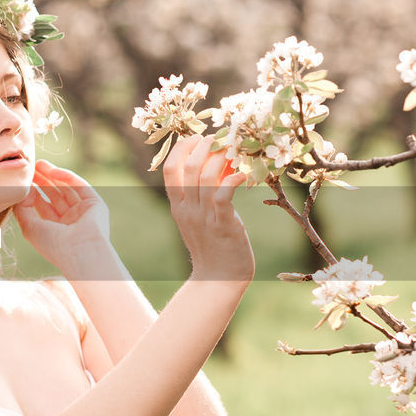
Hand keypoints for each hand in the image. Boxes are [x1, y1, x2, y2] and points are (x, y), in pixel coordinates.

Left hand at [13, 160, 111, 270]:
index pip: (44, 207)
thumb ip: (22, 208)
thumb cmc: (53, 244)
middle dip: (42, 181)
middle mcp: (71, 221)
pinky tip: (51, 170)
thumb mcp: (29, 227)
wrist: (80, 251)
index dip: (33, 193)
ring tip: (38, 164)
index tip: (23, 181)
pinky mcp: (94, 203)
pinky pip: (79, 185)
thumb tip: (25, 190)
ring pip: (66, 188)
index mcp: (56, 230)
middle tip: (31, 168)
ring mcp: (83, 211)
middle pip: (55, 195)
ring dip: (52, 175)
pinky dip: (66, 176)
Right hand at [163, 135, 254, 283]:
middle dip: (204, 146)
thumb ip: (200, 196)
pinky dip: (233, 179)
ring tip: (235, 150)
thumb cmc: (213, 247)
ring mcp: (203, 217)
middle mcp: (187, 209)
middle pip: (188, 166)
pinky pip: (223, 195)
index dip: (182, 147)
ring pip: (206, 177)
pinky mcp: (223, 225)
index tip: (199, 137)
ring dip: (221, 158)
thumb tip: (215, 166)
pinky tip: (244, 174)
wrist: (218, 279)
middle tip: (221, 138)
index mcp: (178, 206)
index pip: (170, 169)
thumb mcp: (198, 219)